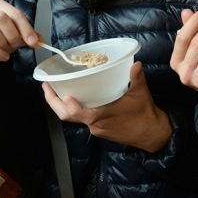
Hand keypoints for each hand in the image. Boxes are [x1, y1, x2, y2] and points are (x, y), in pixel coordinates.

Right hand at [0, 0, 38, 66]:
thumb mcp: (15, 35)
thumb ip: (27, 36)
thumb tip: (40, 41)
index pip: (15, 13)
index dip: (26, 28)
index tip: (34, 41)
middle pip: (1, 18)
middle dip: (13, 34)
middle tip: (16, 44)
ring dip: (2, 41)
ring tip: (6, 48)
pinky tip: (3, 56)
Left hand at [42, 62, 172, 152]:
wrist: (152, 134)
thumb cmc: (145, 115)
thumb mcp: (141, 94)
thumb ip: (136, 78)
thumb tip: (136, 63)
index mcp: (103, 116)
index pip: (82, 114)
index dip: (71, 107)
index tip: (64, 95)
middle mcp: (95, 124)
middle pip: (69, 116)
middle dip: (54, 102)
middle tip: (46, 87)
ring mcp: (96, 129)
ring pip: (74, 118)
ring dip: (63, 105)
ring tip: (56, 89)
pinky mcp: (99, 130)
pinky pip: (82, 119)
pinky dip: (76, 109)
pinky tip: (76, 98)